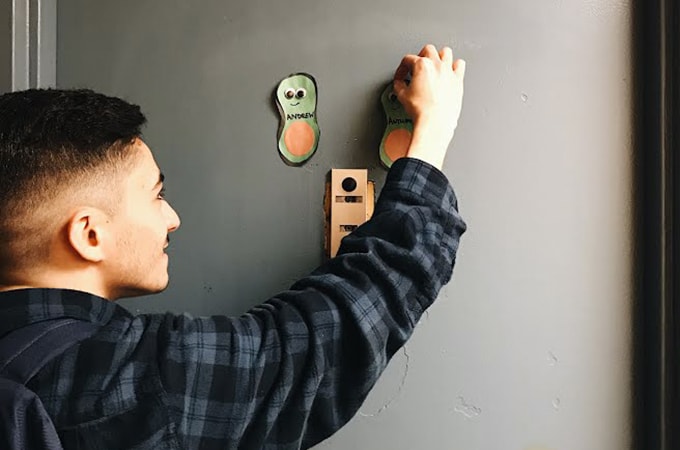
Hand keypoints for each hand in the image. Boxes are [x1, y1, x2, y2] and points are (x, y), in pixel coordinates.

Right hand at [393, 44, 465, 169]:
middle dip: (421, 56)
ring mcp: (449, 72)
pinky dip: (454, 66)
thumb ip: (399, 85)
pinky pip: (459, 65)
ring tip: (434, 65)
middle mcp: (437, 65)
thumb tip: (399, 84)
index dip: (402, 68)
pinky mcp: (458, 80)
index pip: (408, 59)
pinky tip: (449, 72)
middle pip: (428, 50)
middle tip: (417, 66)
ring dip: (439, 57)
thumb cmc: (422, 110)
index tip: (402, 75)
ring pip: (446, 52)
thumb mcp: (402, 96)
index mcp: (422, 66)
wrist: (435, 122)